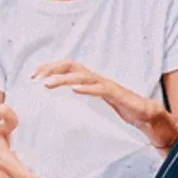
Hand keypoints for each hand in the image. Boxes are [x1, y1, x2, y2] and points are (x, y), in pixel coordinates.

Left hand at [33, 60, 161, 129]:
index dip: (49, 67)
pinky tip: (75, 90)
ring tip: (48, 84)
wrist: (144, 112)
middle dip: (52, 69)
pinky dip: (86, 89)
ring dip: (63, 79)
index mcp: (89, 78)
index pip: (66, 66)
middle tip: (36, 78)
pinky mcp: (115, 94)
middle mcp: (96, 77)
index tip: (33, 75)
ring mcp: (105, 84)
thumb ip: (81, 94)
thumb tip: (62, 98)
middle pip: (71, 65)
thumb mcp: (95, 99)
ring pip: (82, 76)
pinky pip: (99, 89)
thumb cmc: (119, 105)